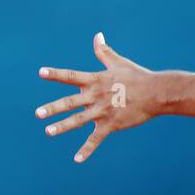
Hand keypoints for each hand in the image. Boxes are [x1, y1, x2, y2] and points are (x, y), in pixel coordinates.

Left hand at [37, 33, 157, 161]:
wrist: (156, 93)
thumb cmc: (137, 76)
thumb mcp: (119, 63)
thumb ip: (104, 52)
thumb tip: (97, 35)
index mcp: (96, 80)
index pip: (72, 76)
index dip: (56, 74)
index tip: (41, 73)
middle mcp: (97, 95)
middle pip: (70, 102)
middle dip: (53, 108)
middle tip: (38, 113)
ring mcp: (103, 111)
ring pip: (79, 120)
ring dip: (63, 126)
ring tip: (48, 131)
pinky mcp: (112, 125)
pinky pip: (96, 139)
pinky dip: (87, 150)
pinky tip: (77, 159)